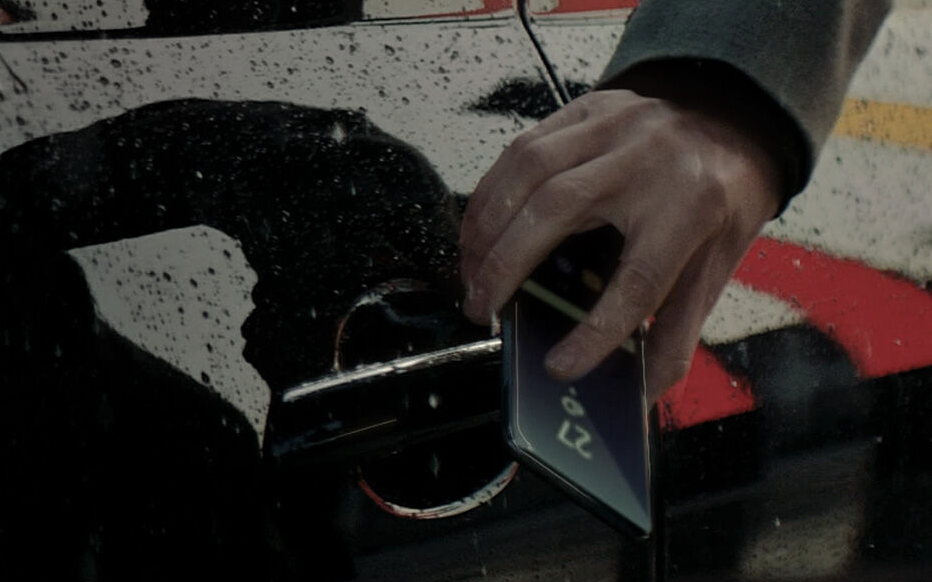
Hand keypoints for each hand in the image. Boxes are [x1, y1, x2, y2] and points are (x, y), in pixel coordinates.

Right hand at [459, 86, 782, 402]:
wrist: (731, 119)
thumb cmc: (720, 197)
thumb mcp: (714, 266)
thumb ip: (677, 331)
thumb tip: (642, 390)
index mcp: (693, 208)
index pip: (638, 280)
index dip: (594, 331)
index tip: (559, 366)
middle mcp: (650, 160)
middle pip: (559, 210)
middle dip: (505, 266)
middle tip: (481, 308)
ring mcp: (613, 126)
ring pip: (529, 170)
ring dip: (487, 226)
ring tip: (471, 271)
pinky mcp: (584, 109)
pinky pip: (521, 147)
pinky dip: (491, 190)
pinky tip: (480, 225)